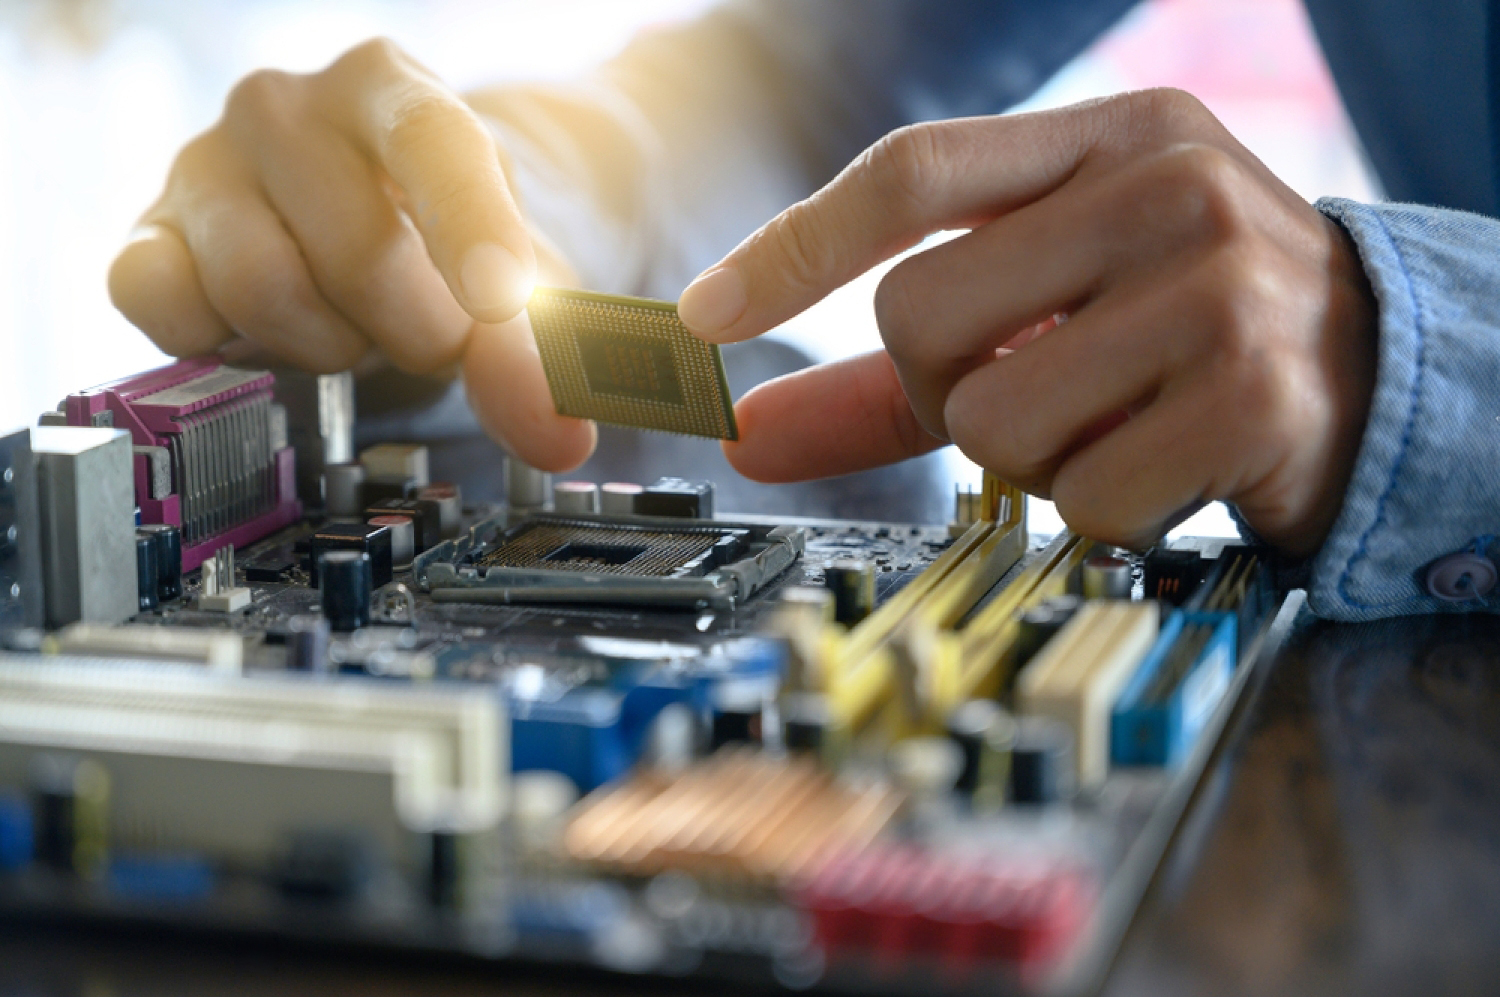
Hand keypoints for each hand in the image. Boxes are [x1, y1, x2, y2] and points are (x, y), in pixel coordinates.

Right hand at [107, 38, 594, 470]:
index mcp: (388, 86)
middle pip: (356, 251)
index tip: (500, 303)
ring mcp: (204, 165)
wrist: (365, 230)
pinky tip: (269, 335)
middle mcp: (282, 106)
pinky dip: (227, 347)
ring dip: (330, 345)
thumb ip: (534, 353)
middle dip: (414, 328)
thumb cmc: (439, 244)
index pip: (431, 141)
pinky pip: (164, 304)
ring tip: (354, 326)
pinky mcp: (148, 236)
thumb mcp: (510, 286)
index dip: (469, 227)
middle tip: (432, 333)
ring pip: (262, 287)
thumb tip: (554, 432)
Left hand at [679, 89, 1376, 554]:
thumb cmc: (1182, 329)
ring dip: (1031, 456)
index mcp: (1109, 138)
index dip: (792, 246)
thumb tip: (746, 435)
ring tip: (1114, 423)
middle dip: (947, 388)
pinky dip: (1101, 510)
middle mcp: (1166, 188)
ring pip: (992, 420)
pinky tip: (1164, 468)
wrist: (1375, 373)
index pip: (913, 172)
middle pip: (920, 316)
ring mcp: (1217, 288)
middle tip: (1034, 390)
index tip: (702, 313)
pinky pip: (1083, 496)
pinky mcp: (1251, 397)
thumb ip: (887, 375)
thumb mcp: (1054, 308)